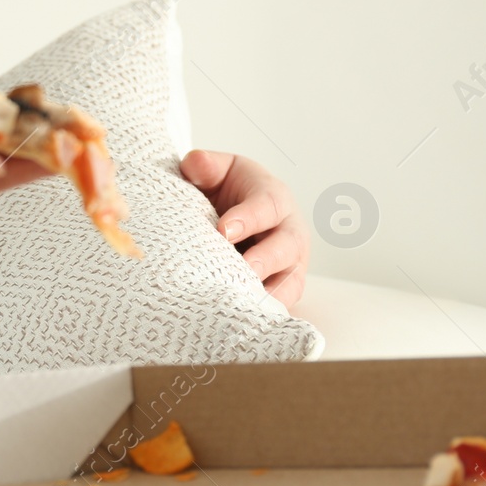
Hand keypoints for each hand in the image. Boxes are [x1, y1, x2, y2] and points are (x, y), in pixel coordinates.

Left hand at [179, 149, 308, 309]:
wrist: (233, 210)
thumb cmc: (227, 189)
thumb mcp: (217, 170)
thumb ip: (205, 166)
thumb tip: (194, 164)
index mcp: (273, 197)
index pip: (266, 205)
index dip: (248, 218)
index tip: (224, 230)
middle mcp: (289, 230)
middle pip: (287, 245)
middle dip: (266, 258)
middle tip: (244, 268)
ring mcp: (290, 263)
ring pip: (291, 280)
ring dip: (271, 293)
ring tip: (247, 303)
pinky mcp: (283, 287)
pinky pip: (282, 302)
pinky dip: (268, 313)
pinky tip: (246, 322)